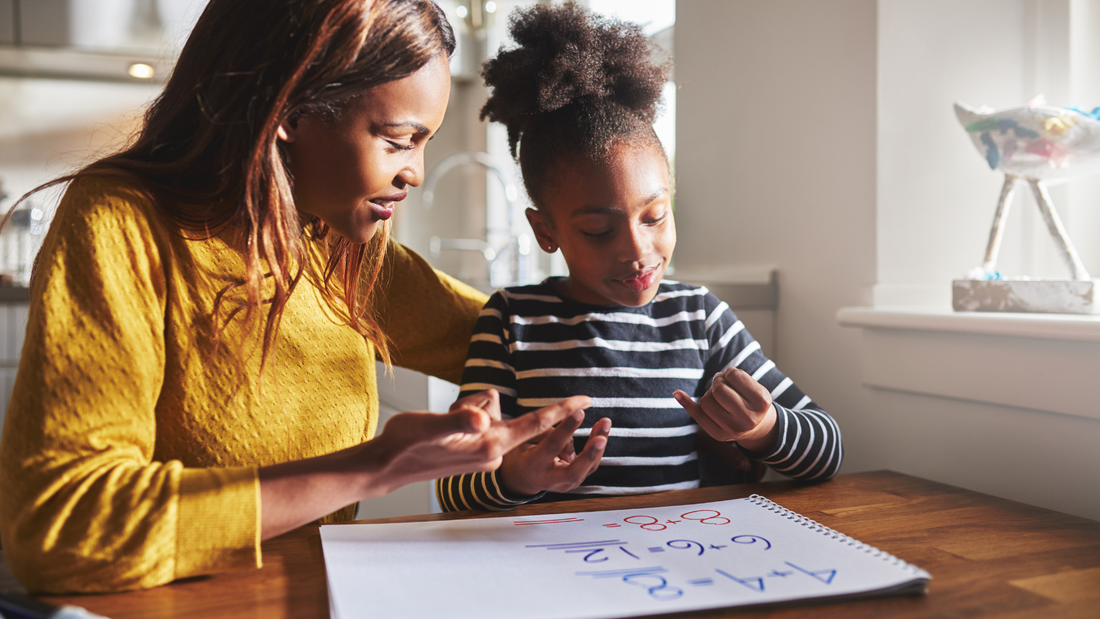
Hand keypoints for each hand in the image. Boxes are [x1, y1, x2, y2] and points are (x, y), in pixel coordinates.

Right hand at [370, 390, 593, 494]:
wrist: (387, 466)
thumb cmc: (407, 445)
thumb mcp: (432, 426)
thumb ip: (459, 421)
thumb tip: (481, 417)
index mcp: (490, 446)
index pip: (534, 424)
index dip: (561, 410)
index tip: (586, 399)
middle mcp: (492, 452)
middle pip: (502, 412)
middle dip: (480, 406)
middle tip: (450, 416)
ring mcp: (484, 454)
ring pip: (488, 414)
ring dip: (466, 411)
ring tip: (440, 426)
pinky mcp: (473, 452)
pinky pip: (478, 421)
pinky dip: (462, 418)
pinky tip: (440, 432)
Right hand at [498, 411, 610, 496]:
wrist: (522, 477)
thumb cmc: (524, 452)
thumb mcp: (526, 439)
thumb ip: (546, 433)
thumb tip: (571, 430)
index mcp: (534, 465)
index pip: (553, 446)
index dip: (567, 429)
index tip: (579, 412)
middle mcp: (551, 479)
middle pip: (575, 471)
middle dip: (590, 453)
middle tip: (602, 438)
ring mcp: (565, 484)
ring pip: (588, 467)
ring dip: (599, 445)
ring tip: (605, 422)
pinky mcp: (575, 481)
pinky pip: (590, 465)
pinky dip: (597, 448)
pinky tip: (601, 430)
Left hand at [673, 367, 778, 452]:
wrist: (757, 428)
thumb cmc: (752, 401)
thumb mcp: (755, 387)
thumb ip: (737, 378)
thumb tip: (714, 378)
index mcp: (761, 401)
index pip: (733, 375)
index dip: (729, 372)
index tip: (732, 377)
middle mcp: (749, 418)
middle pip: (718, 389)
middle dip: (717, 382)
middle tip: (722, 384)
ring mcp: (733, 429)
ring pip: (706, 400)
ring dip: (709, 394)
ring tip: (720, 397)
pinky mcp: (719, 435)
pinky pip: (698, 415)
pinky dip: (686, 402)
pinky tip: (677, 393)